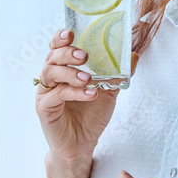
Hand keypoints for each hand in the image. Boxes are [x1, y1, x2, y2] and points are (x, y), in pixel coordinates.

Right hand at [35, 28, 138, 163]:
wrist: (82, 144)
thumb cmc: (90, 116)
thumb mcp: (108, 92)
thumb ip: (117, 74)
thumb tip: (133, 55)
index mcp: (63, 69)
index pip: (56, 48)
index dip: (60, 38)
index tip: (71, 32)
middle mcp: (51, 78)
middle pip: (52, 57)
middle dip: (67, 53)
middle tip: (83, 55)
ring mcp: (45, 93)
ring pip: (51, 73)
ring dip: (71, 73)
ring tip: (89, 79)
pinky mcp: (44, 108)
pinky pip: (56, 95)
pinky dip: (74, 92)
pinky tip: (90, 94)